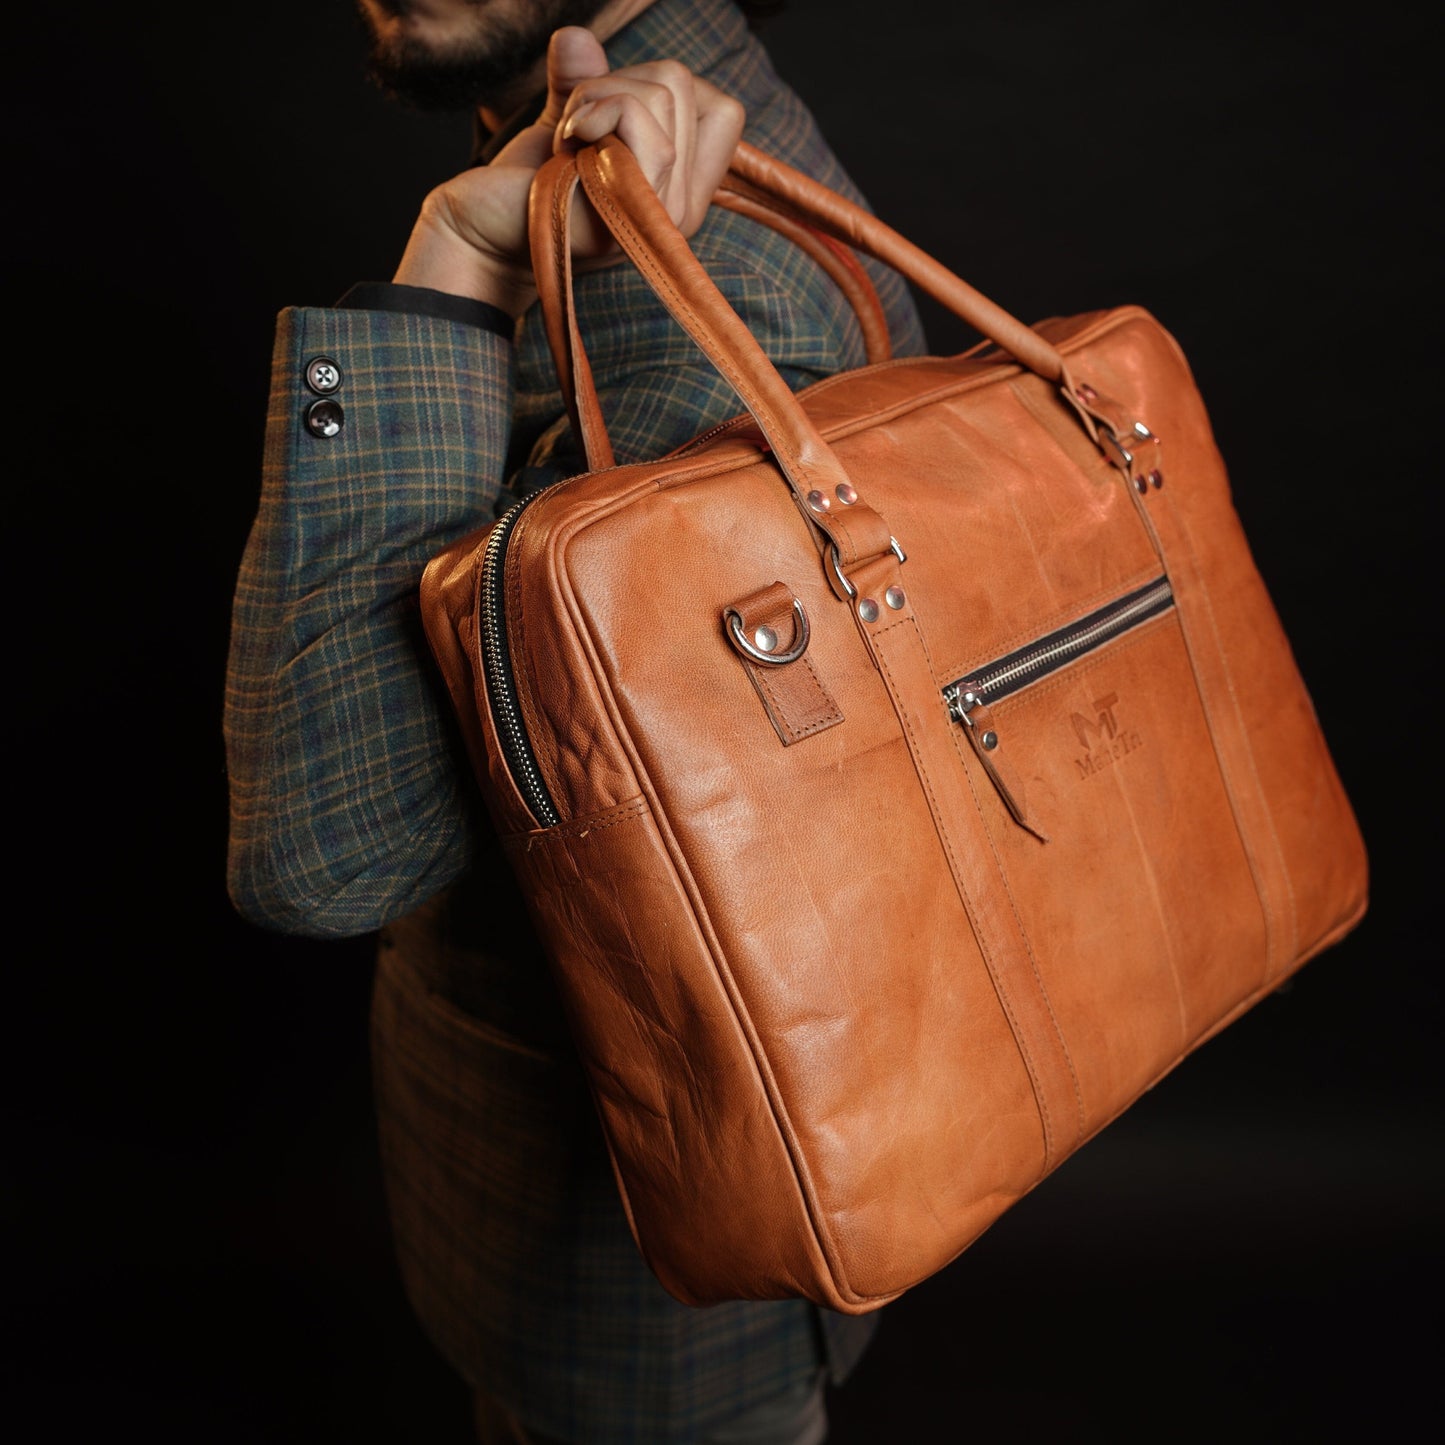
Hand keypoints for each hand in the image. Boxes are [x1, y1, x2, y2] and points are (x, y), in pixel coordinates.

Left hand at [392, 27, 744, 316]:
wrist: (485, 225)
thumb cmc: (526, 184)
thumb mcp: (569, 121)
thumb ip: (585, 79)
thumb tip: (576, 37)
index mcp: (682, 190)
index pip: (724, 113)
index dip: (662, 89)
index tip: (607, 120)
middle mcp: (683, 207)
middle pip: (684, 85)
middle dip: (617, 85)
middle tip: (576, 134)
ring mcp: (663, 212)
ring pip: (664, 94)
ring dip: (599, 97)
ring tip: (570, 143)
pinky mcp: (638, 207)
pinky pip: (642, 118)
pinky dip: (597, 109)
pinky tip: (568, 147)